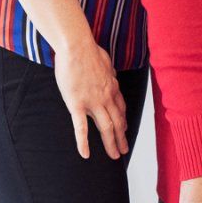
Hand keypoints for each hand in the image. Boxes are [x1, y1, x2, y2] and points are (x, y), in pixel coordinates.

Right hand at [52, 41, 128, 159]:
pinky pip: (81, 128)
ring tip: (114, 155)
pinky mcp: (77, 105)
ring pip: (106, 128)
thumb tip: (111, 74)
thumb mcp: (106, 61)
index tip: (125, 129)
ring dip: (111, 143)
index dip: (124, 120)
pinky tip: (85, 154)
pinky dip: (83, 143)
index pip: (121, 108)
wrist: (77, 47)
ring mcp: (92, 102)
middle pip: (118, 121)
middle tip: (124, 149)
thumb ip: (108, 71)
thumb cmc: (89, 50)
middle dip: (122, 137)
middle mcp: (106, 97)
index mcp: (112, 87)